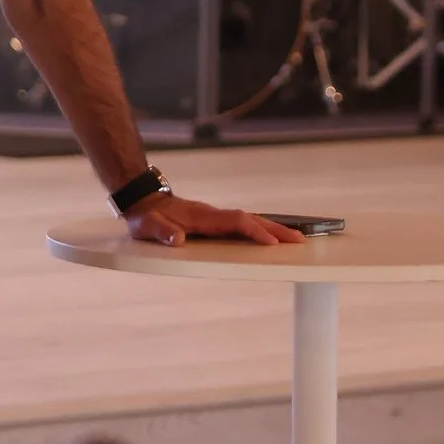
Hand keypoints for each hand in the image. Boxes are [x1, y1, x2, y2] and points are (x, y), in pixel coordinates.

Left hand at [128, 193, 304, 247]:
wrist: (143, 200)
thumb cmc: (147, 216)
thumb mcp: (148, 226)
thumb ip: (162, 232)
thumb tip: (179, 239)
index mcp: (203, 217)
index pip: (236, 222)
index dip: (254, 231)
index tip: (271, 243)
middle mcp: (214, 214)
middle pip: (251, 218)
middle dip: (276, 229)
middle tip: (300, 240)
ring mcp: (216, 216)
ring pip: (250, 220)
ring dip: (273, 228)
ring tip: (296, 239)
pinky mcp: (215, 221)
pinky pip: (243, 223)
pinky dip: (260, 228)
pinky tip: (271, 236)